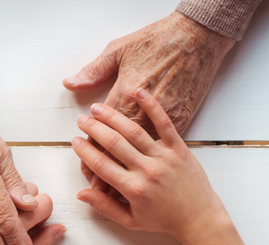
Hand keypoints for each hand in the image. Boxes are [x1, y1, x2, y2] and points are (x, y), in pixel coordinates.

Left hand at [65, 11, 234, 192]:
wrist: (198, 38)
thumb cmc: (157, 41)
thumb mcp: (119, 49)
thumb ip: (93, 70)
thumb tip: (69, 83)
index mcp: (124, 97)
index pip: (100, 132)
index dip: (89, 147)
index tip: (81, 156)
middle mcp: (142, 117)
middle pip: (113, 148)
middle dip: (97, 163)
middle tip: (87, 174)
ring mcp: (163, 124)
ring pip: (134, 157)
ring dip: (119, 171)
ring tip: (105, 182)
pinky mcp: (182, 128)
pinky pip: (158, 155)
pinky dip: (146, 164)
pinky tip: (138, 175)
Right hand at [71, 89, 268, 244]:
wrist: (199, 219)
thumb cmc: (163, 220)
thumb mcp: (131, 221)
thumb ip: (104, 207)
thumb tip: (81, 194)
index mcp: (133, 189)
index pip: (101, 165)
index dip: (85, 151)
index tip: (76, 140)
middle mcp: (146, 170)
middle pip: (113, 143)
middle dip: (94, 129)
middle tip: (82, 119)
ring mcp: (164, 157)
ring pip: (133, 131)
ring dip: (113, 117)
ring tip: (98, 108)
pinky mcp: (179, 148)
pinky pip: (164, 124)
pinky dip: (152, 107)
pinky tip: (139, 92)